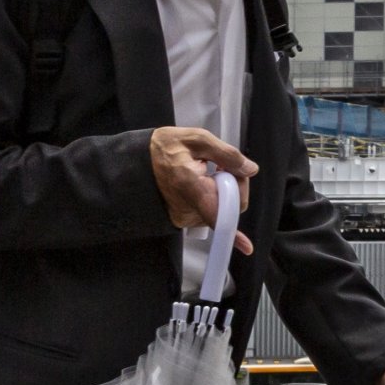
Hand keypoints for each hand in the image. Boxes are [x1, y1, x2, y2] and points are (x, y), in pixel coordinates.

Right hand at [150, 126, 255, 252]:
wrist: (135, 160)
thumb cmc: (160, 149)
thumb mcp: (196, 139)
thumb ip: (227, 154)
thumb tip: (249, 169)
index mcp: (190, 187)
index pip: (219, 216)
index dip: (236, 230)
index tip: (246, 246)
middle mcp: (186, 208)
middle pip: (229, 209)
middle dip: (234, 186)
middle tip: (223, 167)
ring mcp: (184, 216)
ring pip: (220, 210)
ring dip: (223, 191)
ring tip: (207, 172)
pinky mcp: (182, 218)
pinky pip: (209, 211)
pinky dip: (213, 198)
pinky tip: (206, 182)